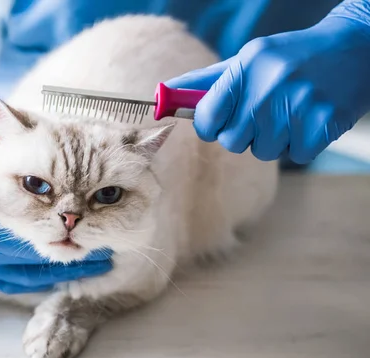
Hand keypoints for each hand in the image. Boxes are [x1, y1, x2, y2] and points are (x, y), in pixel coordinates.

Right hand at [0, 123, 112, 293]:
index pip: (24, 246)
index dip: (60, 244)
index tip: (92, 241)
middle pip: (31, 267)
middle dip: (68, 263)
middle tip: (104, 257)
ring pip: (25, 276)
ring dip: (59, 271)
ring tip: (91, 263)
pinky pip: (14, 275)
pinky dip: (39, 273)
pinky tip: (60, 265)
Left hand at [164, 0, 369, 163]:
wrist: (356, 47)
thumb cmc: (291, 57)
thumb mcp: (248, 59)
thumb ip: (206, 82)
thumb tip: (162, 95)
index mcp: (246, 67)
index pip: (206, 117)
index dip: (209, 125)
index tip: (217, 122)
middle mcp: (269, 87)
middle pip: (232, 141)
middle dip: (242, 133)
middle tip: (261, 114)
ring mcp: (298, 107)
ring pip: (263, 151)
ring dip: (273, 139)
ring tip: (290, 112)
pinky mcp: (323, 125)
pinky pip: (295, 155)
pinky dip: (301, 143)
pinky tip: (311, 118)